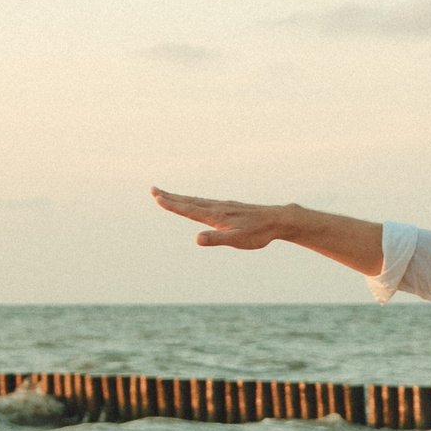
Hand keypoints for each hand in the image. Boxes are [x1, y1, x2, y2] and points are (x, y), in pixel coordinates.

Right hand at [152, 187, 310, 249]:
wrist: (277, 220)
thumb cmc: (258, 233)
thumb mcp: (236, 240)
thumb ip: (216, 239)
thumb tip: (197, 239)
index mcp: (215, 216)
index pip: (189, 210)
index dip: (172, 205)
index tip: (157, 198)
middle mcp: (217, 208)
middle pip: (189, 201)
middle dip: (170, 197)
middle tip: (153, 190)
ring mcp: (223, 206)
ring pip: (197, 201)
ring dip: (180, 198)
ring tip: (168, 195)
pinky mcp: (230, 208)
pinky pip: (207, 203)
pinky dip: (195, 201)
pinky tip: (196, 203)